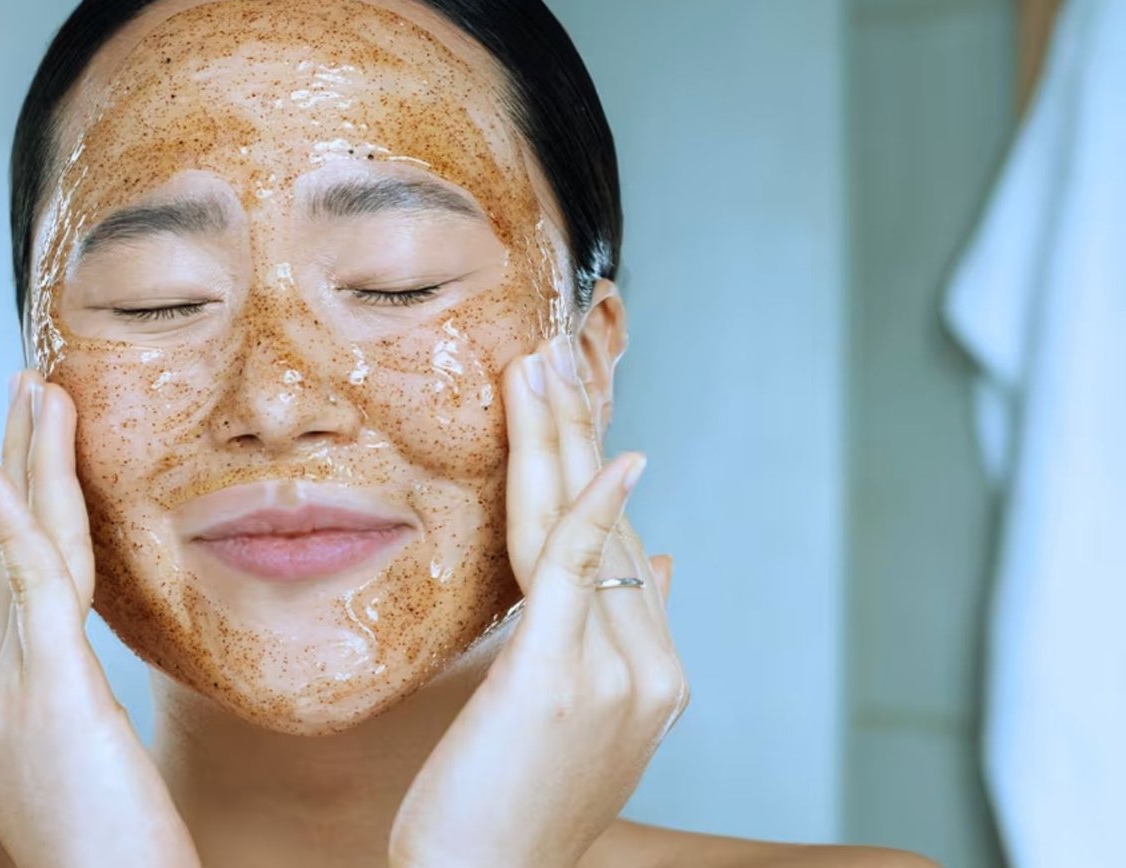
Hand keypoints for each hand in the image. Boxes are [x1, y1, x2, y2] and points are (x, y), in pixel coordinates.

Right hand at [0, 370, 199, 867]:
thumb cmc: (112, 858)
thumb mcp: (82, 768)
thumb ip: (67, 703)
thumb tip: (75, 656)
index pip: (3, 587)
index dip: (18, 511)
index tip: (33, 449)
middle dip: (14, 465)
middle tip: (28, 387)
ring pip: (16, 556)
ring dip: (28, 465)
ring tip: (40, 393)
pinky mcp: (47, 702)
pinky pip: (30, 593)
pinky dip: (17, 525)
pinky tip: (5, 471)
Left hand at [388, 337, 687, 867]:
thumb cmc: (510, 812)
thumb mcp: (584, 725)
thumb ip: (623, 640)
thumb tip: (657, 559)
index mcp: (655, 677)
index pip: (622, 550)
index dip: (597, 473)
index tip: (571, 406)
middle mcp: (650, 670)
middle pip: (612, 526)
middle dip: (580, 434)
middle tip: (553, 355)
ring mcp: (616, 675)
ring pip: (586, 532)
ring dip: (563, 439)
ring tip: (540, 367)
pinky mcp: (560, 677)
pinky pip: (578, 571)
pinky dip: (590, 505)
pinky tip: (599, 452)